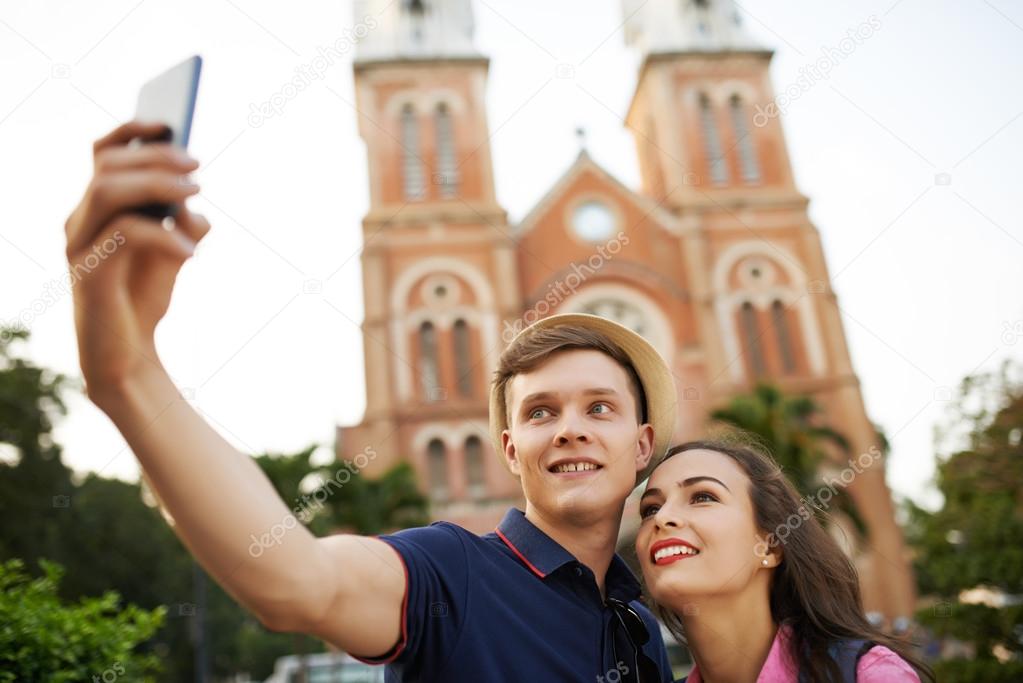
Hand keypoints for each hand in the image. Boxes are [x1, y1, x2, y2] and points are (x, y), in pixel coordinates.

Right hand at [65, 121, 209, 404]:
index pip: (102, 154)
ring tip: (194, 194)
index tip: (169, 123)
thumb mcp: (174, 253)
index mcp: (97, 210)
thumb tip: (197, 208)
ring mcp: (80, 247)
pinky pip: (121, 236)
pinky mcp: (89, 274)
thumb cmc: (144, 299)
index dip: (130, 131)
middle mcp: (80, 222)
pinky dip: (161, 236)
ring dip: (154, 184)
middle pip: (107, 166)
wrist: (128, 357)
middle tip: (197, 165)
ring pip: (106, 191)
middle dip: (154, 157)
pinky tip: (191, 251)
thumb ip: (182, 224)